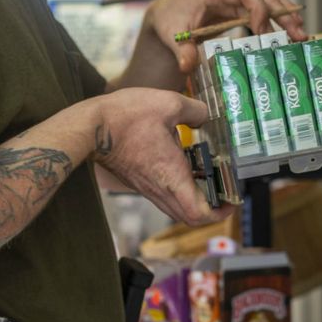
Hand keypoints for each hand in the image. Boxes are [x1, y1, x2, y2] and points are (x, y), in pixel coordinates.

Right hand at [92, 88, 232, 225]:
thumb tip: (206, 115)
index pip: (200, 214)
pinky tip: (185, 167)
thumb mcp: (169, 103)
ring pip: (177, 209)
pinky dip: (180, 191)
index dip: (220, 213)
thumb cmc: (125, 117)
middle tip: (224, 192)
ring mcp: (148, 189)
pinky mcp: (139, 183)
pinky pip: (165, 197)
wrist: (90, 127)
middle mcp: (160, 190)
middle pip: (190, 218)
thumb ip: (195, 110)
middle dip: (212, 210)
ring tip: (208, 180)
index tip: (232, 200)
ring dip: (196, 201)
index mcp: (172, 177)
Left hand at [145, 0, 307, 74]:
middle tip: (297, 32)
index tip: (262, 30)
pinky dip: (277, 24)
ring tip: (301, 35)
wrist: (167, 14)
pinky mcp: (240, 15)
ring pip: (269, 3)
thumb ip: (181, 48)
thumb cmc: (170, 18)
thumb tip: (188, 64)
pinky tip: (289, 37)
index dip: (258, 8)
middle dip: (283, 13)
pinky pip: (264, 15)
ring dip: (286, 16)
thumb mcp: (172, 33)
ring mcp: (238, 4)